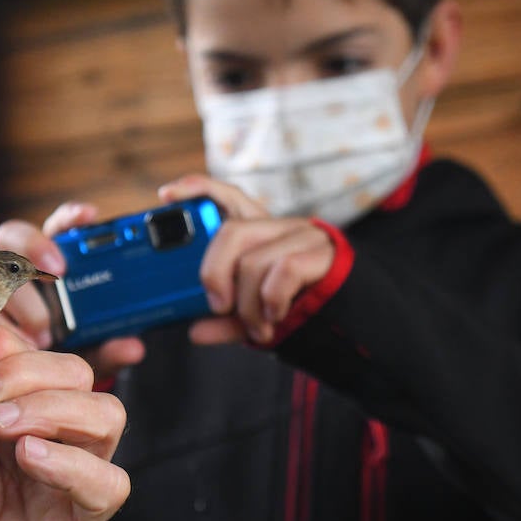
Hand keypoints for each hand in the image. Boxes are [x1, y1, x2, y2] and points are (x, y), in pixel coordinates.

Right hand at [0, 203, 147, 382]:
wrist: (27, 389)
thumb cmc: (62, 359)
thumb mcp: (89, 356)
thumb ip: (109, 350)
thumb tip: (132, 348)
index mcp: (55, 267)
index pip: (59, 228)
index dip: (70, 217)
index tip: (87, 217)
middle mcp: (19, 270)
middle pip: (16, 237)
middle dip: (36, 247)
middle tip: (59, 274)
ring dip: (22, 299)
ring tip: (44, 334)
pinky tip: (10, 342)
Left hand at [0, 321, 128, 520]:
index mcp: (9, 399)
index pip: (37, 346)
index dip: (10, 337)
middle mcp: (46, 430)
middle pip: (78, 372)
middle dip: (27, 371)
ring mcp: (64, 476)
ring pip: (107, 415)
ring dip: (54, 407)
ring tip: (0, 425)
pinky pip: (107, 485)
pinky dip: (73, 464)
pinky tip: (28, 457)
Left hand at [159, 174, 335, 345]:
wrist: (355, 321)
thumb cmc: (300, 309)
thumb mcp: (254, 315)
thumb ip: (227, 320)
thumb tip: (196, 331)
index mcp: (260, 233)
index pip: (227, 196)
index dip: (197, 189)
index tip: (166, 196)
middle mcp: (279, 226)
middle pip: (231, 231)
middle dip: (215, 272)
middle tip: (217, 306)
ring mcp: (303, 236)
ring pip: (254, 260)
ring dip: (248, 304)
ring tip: (257, 328)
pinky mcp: (323, 253)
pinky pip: (284, 270)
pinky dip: (272, 299)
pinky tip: (276, 316)